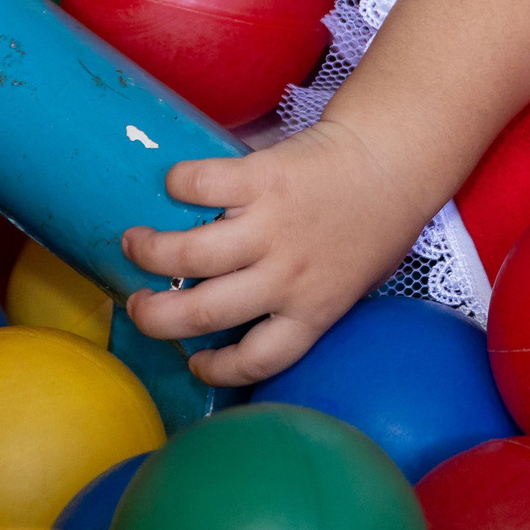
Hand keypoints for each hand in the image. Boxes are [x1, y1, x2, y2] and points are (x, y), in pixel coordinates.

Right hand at [121, 117, 439, 386]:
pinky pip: (202, 184)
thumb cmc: (376, 222)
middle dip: (156, 316)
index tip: (194, 361)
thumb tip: (263, 315)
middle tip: (138, 304)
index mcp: (313, 308)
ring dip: (150, 252)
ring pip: (189, 254)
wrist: (393, 159)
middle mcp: (287, 276)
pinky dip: (180, 182)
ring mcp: (272, 227)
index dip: (218, 370)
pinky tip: (177, 184)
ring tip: (136, 243)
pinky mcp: (262, 178)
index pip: (258, 360)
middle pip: (204, 313)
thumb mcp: (356, 281)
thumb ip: (312, 302)